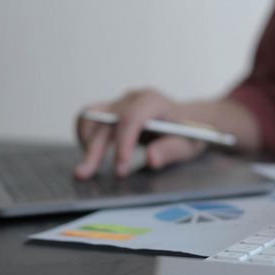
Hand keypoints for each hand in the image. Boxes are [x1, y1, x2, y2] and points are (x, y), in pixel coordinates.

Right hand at [75, 88, 205, 178]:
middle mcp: (132, 98)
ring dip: (85, 140)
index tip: (120, 170)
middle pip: (105, 121)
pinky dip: (85, 135)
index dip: (122, 144)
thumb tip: (150, 159)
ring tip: (87, 166)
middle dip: (94, 150)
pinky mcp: (110, 110)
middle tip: (85, 175)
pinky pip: (87, 117)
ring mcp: (119, 102)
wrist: (187, 119)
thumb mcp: (188, 144)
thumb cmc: (189, 132)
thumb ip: (171, 151)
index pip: (131, 119)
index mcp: (153, 101)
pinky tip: (92, 154)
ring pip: (90, 115)